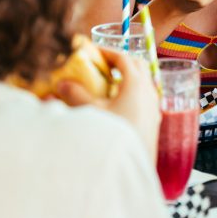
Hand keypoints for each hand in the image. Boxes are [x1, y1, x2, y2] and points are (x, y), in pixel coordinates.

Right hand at [56, 46, 160, 160]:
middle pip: (138, 66)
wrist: (130, 167)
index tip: (93, 50)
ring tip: (109, 85)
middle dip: (121, 61)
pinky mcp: (154, 122)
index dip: (107, 51)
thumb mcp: (90, 112)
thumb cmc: (112, 134)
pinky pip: (146, 99)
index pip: (123, 57)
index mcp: (136, 84)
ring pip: (144, 83)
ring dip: (128, 79)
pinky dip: (133, 95)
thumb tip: (62, 84)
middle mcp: (149, 92)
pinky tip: (119, 106)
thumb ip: (75, 94)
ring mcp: (154, 108)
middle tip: (103, 64)